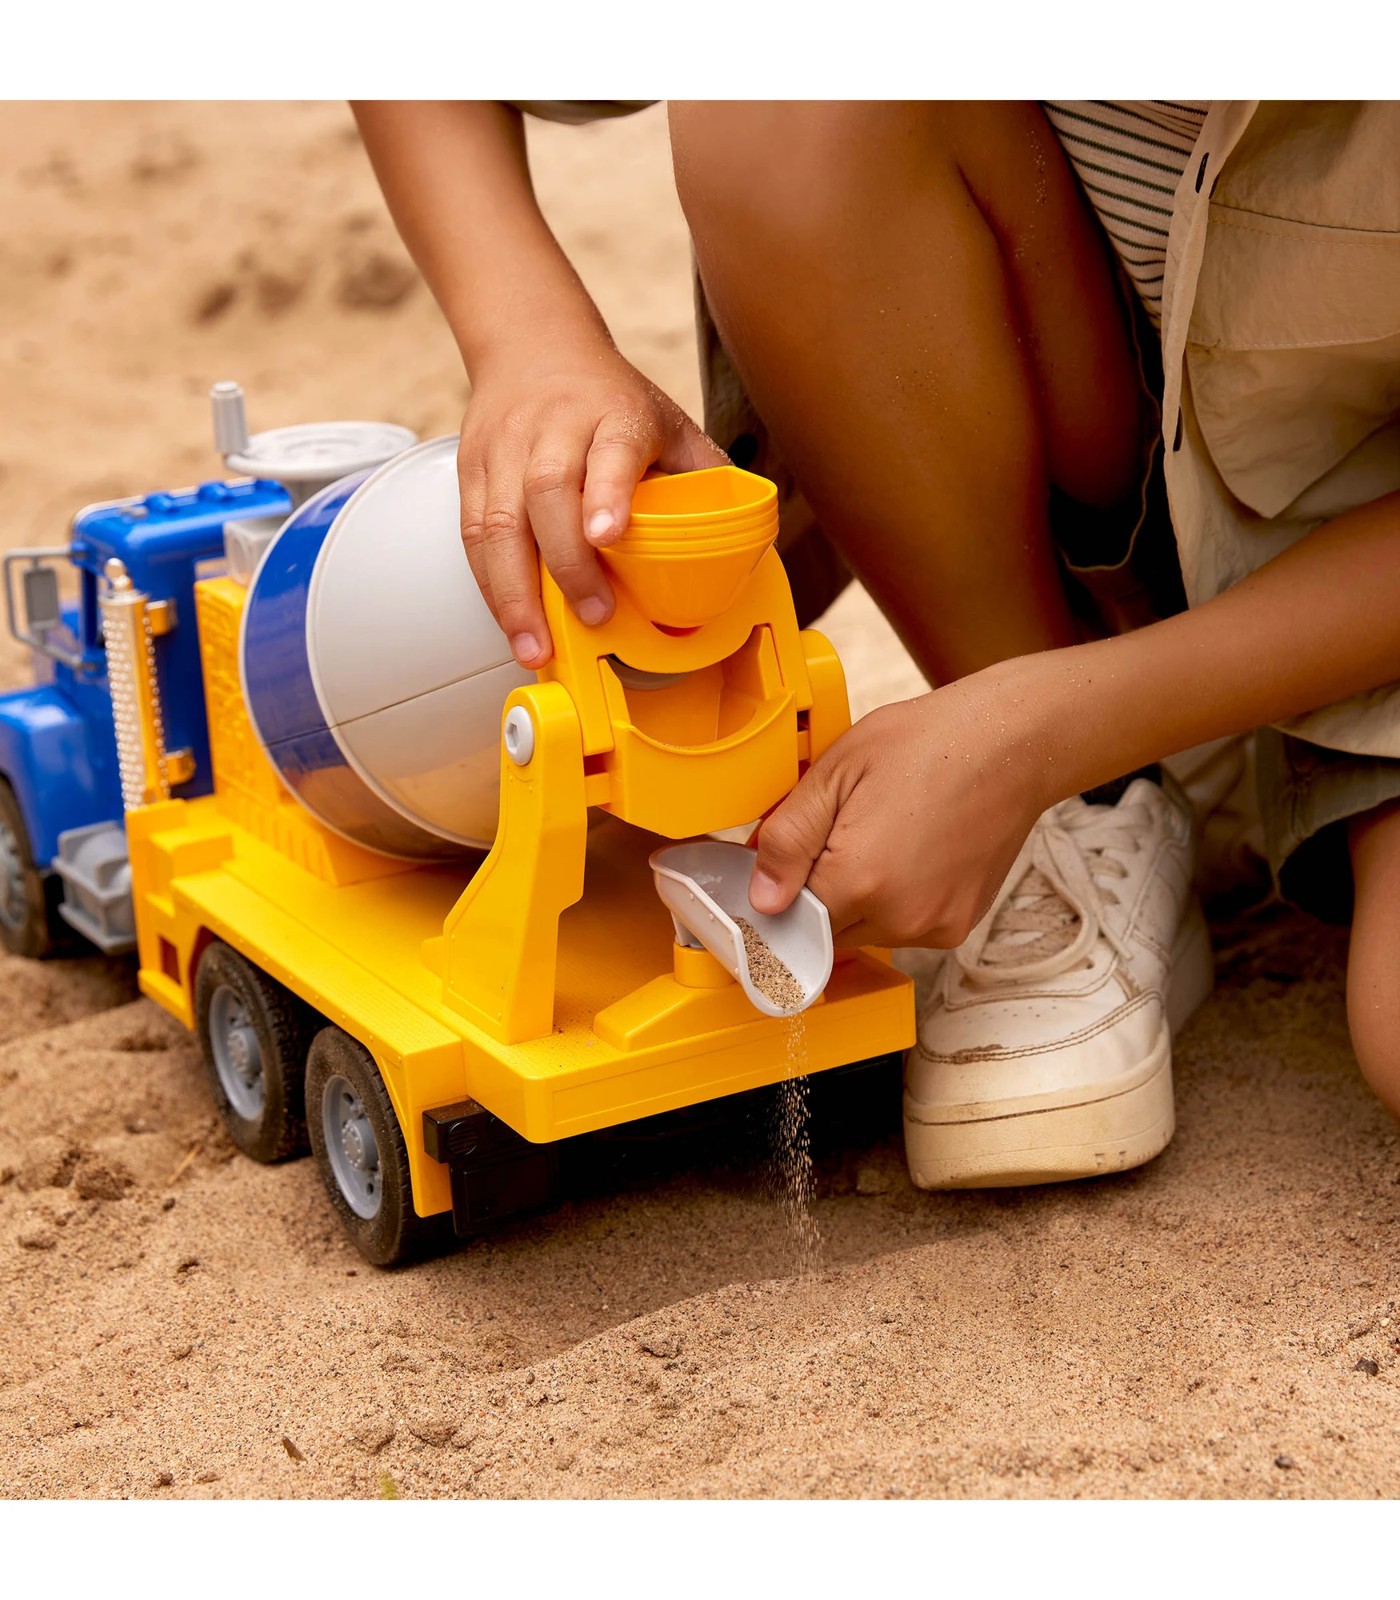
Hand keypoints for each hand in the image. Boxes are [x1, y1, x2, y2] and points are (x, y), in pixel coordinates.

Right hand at [458, 341, 727, 667]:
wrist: (533, 344)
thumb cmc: (609, 398)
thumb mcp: (668, 421)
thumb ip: (703, 475)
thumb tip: (744, 541)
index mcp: (612, 415)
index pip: (610, 451)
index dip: (608, 493)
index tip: (609, 536)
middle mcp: (553, 429)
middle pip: (546, 492)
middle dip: (566, 563)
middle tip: (593, 615)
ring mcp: (506, 450)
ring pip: (496, 522)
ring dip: (514, 594)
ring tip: (534, 647)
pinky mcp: (471, 472)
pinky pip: (472, 535)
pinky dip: (490, 586)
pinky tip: (511, 624)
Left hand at [749, 665, 1059, 947]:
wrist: (1012, 742)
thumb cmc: (929, 742)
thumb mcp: (837, 772)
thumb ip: (789, 838)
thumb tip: (762, 899)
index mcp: (860, 879)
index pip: (788, 918)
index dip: (780, 888)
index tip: (788, 862)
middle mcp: (900, 917)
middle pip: (825, 931)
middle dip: (820, 891)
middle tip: (844, 832)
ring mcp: (934, 927)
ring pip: (864, 931)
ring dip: (858, 898)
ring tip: (883, 835)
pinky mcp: (958, 927)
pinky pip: (903, 928)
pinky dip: (895, 901)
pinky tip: (910, 851)